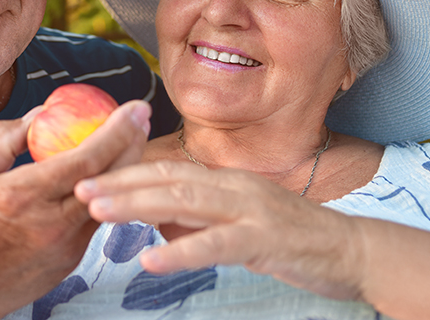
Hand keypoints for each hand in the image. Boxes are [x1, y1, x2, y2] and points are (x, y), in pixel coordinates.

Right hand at [0, 100, 151, 319]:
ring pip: (112, 201)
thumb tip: (39, 113)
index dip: (117, 130)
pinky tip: (113, 174)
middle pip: (111, 180)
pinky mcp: (70, 261)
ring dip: (127, 168)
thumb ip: (4, 141)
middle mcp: (50, 223)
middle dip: (133, 143)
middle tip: (142, 117)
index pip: (86, 159)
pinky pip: (99, 219)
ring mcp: (64, 246)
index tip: (135, 107)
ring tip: (134, 140)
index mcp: (23, 196)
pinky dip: (111, 192)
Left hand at [74, 161, 365, 301]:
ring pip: (184, 202)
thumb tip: (158, 224)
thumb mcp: (237, 223)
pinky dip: (181, 251)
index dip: (125, 172)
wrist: (351, 250)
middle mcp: (232, 186)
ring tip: (98, 212)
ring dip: (136, 205)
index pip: (167, 170)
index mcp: (224, 181)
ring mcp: (249, 209)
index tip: (88, 176)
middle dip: (119, 183)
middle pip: (167, 179)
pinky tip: (150, 259)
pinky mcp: (265, 239)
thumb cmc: (291, 237)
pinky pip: (216, 244)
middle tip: (78, 188)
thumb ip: (198, 219)